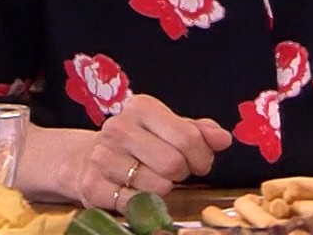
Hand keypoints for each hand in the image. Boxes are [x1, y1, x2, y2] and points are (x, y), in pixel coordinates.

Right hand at [62, 94, 231, 207]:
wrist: (87, 159)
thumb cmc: (140, 144)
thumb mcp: (170, 129)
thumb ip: (200, 132)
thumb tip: (224, 139)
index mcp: (141, 108)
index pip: (188, 137)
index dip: (202, 156)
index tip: (198, 162)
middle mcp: (119, 128)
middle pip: (173, 163)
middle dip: (182, 174)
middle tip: (175, 173)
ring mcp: (103, 157)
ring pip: (157, 186)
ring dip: (164, 190)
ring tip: (153, 180)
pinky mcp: (93, 186)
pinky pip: (136, 204)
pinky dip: (144, 204)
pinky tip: (136, 191)